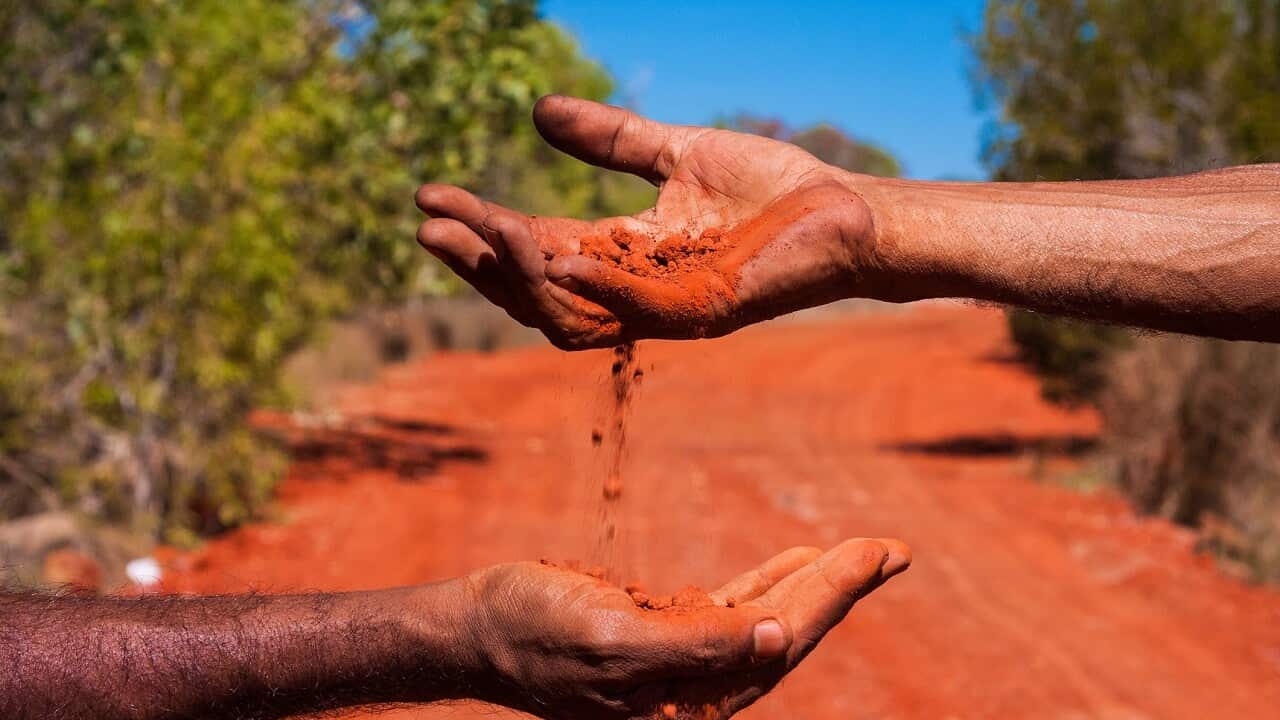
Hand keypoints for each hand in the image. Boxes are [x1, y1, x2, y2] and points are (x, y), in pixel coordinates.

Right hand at [415, 95, 886, 348]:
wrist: (847, 210)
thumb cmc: (771, 189)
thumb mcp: (674, 153)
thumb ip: (610, 141)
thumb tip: (537, 111)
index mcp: (622, 255)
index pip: (533, 249)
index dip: (479, 228)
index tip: (428, 195)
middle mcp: (635, 291)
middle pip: (536, 292)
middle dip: (479, 263)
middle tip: (429, 226)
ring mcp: (668, 308)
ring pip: (572, 314)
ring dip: (523, 277)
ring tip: (484, 229)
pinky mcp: (707, 311)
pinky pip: (638, 311)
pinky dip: (595, 286)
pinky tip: (555, 253)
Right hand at [460, 538, 910, 719]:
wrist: (477, 630)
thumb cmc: (532, 632)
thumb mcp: (611, 637)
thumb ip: (696, 645)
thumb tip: (777, 639)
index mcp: (691, 700)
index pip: (781, 644)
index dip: (832, 597)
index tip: (875, 553)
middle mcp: (696, 690)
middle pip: (785, 634)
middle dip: (840, 589)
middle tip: (892, 548)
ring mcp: (681, 665)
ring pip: (766, 622)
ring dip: (816, 585)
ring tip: (865, 553)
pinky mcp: (662, 637)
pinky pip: (731, 610)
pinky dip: (768, 585)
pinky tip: (796, 561)